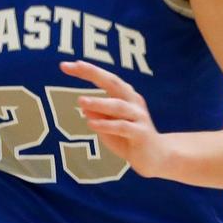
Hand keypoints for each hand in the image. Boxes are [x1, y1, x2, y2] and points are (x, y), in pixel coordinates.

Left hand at [59, 60, 166, 176]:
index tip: (66, 65)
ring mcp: (138, 116)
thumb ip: (99, 116)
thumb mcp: (109, 127)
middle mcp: (133, 102)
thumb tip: (84, 106)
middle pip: (113, 83)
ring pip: (118, 106)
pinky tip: (91, 124)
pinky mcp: (141, 133)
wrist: (157, 157)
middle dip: (94, 73)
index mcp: (125, 96)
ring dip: (99, 102)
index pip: (105, 79)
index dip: (87, 70)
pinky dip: (106, 125)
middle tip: (76, 66)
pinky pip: (122, 127)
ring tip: (80, 100)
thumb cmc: (129, 139)